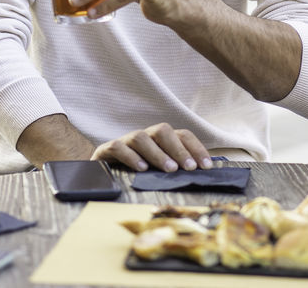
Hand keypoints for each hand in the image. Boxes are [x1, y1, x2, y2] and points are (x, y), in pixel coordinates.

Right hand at [91, 123, 213, 171]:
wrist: (101, 176)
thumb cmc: (135, 174)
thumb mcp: (158, 172)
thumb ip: (175, 170)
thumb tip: (200, 175)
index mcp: (160, 139)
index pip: (182, 135)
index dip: (196, 148)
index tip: (206, 166)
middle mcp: (145, 136)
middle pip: (162, 131)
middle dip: (178, 149)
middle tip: (189, 167)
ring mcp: (125, 141)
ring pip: (141, 137)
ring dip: (158, 153)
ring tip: (169, 169)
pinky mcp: (107, 150)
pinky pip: (118, 147)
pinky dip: (131, 157)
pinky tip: (142, 169)